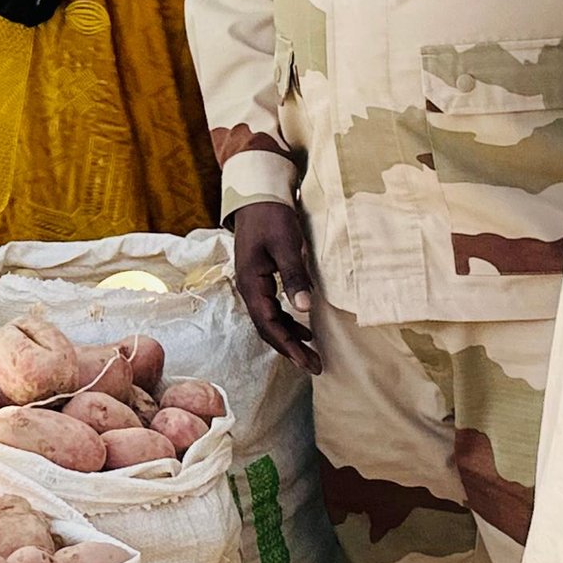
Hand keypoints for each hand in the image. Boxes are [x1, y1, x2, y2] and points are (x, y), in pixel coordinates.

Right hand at [231, 201, 320, 373]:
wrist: (256, 197)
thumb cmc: (272, 218)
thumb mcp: (286, 245)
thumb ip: (294, 276)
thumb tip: (304, 308)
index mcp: (251, 283)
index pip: (269, 324)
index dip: (289, 345)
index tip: (308, 362)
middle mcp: (249, 288)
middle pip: (268, 328)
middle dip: (290, 349)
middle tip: (314, 366)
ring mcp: (253, 284)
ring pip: (269, 320)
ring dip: (289, 338)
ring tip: (311, 353)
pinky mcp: (260, 279)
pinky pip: (271, 309)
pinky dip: (287, 322)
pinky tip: (303, 328)